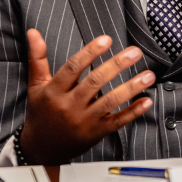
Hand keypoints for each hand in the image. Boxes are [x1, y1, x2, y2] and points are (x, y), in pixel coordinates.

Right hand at [18, 30, 154, 164]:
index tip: (106, 39)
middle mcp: (69, 106)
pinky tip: (146, 100)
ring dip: (131, 88)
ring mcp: (84, 121)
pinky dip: (133, 112)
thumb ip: (37, 58)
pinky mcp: (96, 133)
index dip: (90, 52)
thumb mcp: (36, 85)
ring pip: (110, 102)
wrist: (41, 148)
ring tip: (148, 75)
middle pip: (95, 82)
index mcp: (54, 91)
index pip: (73, 68)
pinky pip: (117, 122)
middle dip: (117, 65)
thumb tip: (33, 32)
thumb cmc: (41, 113)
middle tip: (134, 52)